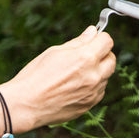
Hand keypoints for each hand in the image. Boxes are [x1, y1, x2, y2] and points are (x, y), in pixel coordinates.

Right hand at [0, 26, 114, 133]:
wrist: (27, 104)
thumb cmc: (36, 75)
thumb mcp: (55, 52)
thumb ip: (77, 42)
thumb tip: (92, 32)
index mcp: (85, 58)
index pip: (107, 41)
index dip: (100, 37)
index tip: (93, 39)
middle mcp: (94, 76)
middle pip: (111, 59)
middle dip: (102, 54)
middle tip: (87, 54)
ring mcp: (93, 93)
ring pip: (105, 76)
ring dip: (97, 71)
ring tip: (75, 73)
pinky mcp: (89, 105)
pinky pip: (98, 91)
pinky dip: (92, 86)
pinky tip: (74, 85)